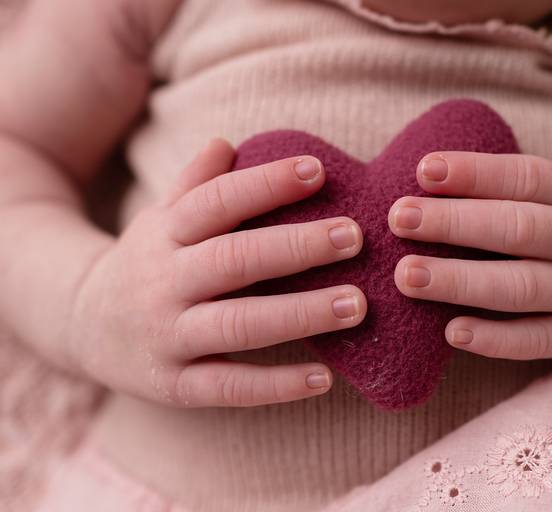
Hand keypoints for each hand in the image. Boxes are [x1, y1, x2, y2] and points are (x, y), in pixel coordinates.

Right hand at [68, 140, 366, 406]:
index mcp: (166, 234)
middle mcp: (165, 282)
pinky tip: (325, 378)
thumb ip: (194, 185)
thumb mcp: (160, 220)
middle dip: (296, 247)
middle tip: (354, 236)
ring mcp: (168, 335)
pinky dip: (276, 385)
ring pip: (238, 324)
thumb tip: (226, 142)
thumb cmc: (145, 264)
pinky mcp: (174, 384)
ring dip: (300, 314)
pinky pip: (229, 387)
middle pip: (234, 259)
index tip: (318, 170)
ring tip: (356, 304)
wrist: (78, 325)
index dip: (266, 184)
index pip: (217, 200)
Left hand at [389, 152, 551, 359]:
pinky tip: (453, 332)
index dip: (474, 173)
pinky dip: (496, 339)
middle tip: (398, 218)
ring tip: (407, 275)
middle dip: (454, 223)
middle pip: (516, 229)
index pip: (525, 178)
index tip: (424, 170)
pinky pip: (540, 340)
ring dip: (460, 281)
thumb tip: (443, 177)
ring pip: (521, 287)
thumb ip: (530, 185)